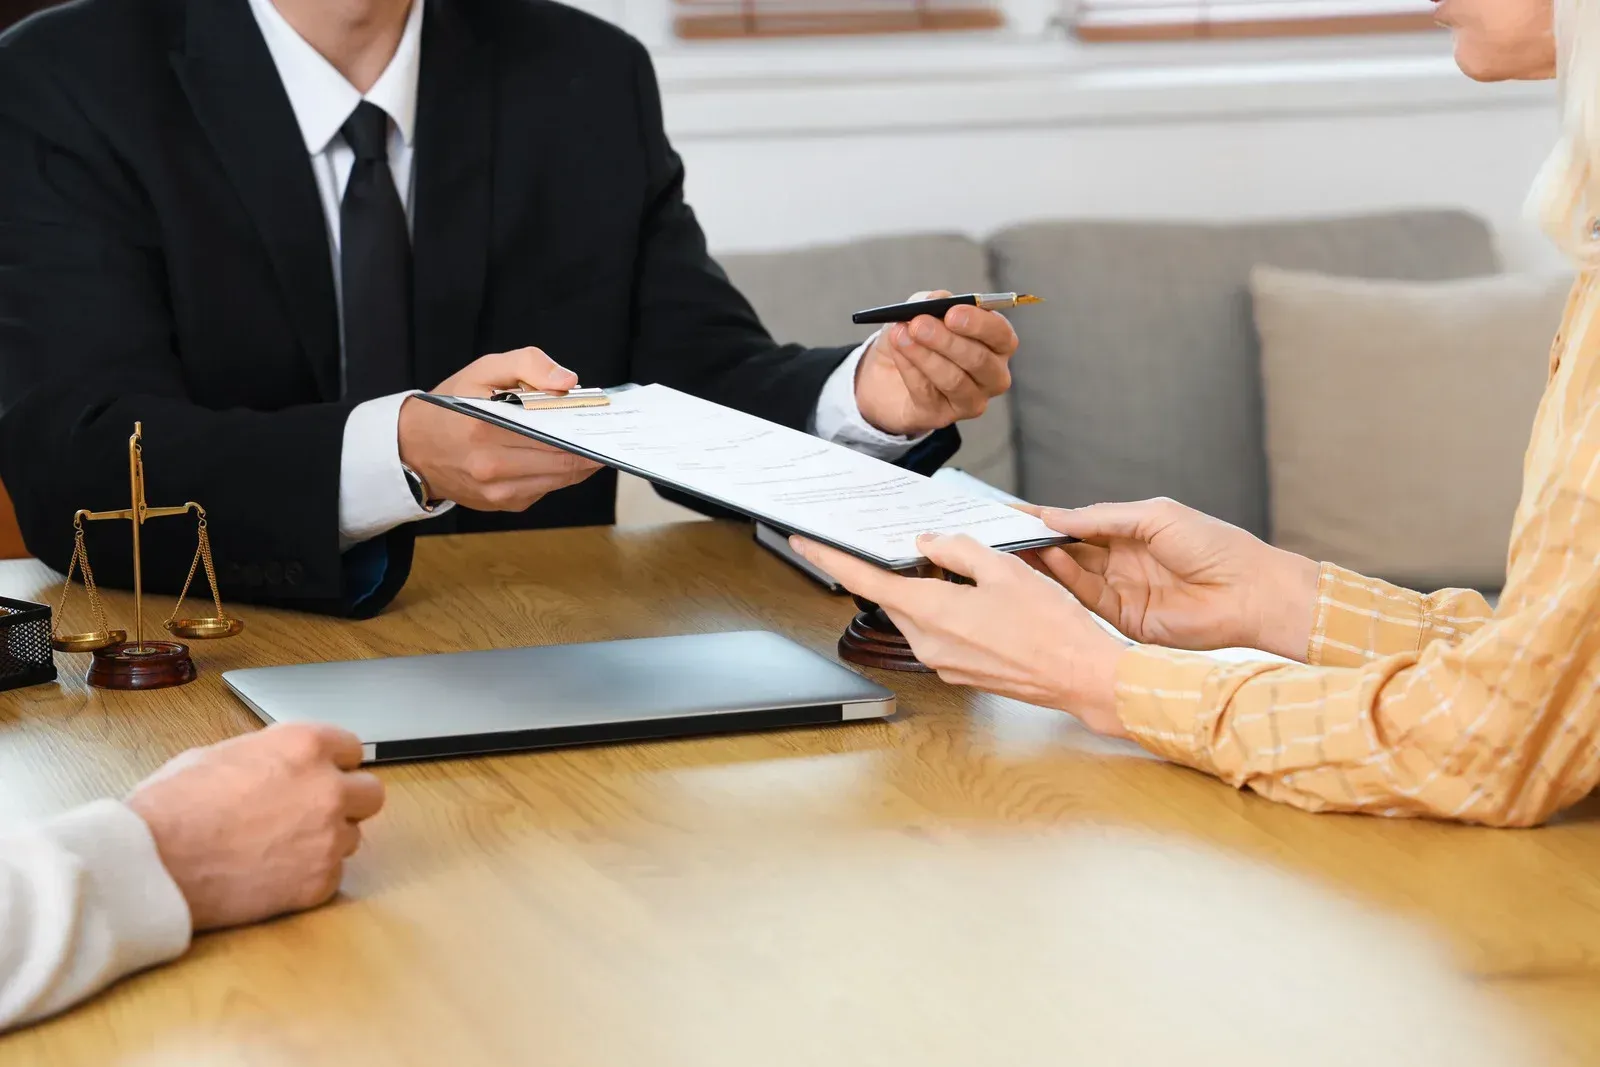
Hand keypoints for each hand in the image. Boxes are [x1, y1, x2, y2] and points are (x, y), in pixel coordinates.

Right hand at [125, 723, 385, 931]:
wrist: (151, 865)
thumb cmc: (171, 808)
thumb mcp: (217, 755)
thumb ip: (265, 757)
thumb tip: (275, 765)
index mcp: (304, 746)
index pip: (351, 749)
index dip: (332, 764)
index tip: (322, 775)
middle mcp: (327, 788)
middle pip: (369, 793)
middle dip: (345, 802)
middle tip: (311, 813)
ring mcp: (328, 837)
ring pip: (352, 837)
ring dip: (325, 841)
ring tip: (278, 848)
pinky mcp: (320, 882)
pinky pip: (332, 876)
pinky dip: (309, 877)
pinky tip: (272, 875)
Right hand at [398, 347, 603, 511]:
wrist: (412, 448)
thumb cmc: (451, 406)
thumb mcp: (483, 370)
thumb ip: (527, 365)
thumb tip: (568, 381)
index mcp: (486, 428)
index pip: (557, 435)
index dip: (586, 428)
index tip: (604, 419)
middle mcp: (492, 467)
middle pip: (566, 462)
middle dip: (589, 446)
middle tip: (604, 430)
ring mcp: (499, 491)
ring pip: (561, 479)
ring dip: (579, 461)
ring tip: (587, 440)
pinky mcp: (504, 504)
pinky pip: (546, 488)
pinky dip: (556, 472)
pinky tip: (555, 454)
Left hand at [790, 532, 1128, 735]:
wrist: (1082, 677)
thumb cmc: (1051, 628)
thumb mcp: (1005, 570)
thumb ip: (958, 550)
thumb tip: (930, 544)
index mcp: (931, 613)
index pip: (864, 580)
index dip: (829, 558)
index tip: (804, 542)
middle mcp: (928, 642)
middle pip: (894, 596)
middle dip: (900, 570)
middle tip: (920, 546)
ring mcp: (943, 662)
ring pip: (918, 614)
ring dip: (929, 591)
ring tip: (968, 574)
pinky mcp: (960, 671)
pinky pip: (939, 633)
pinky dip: (948, 611)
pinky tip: (980, 601)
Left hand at [854, 291, 1018, 436]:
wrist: (886, 372)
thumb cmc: (916, 336)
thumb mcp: (920, 310)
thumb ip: (932, 302)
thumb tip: (938, 301)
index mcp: (997, 344)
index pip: (1001, 335)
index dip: (979, 324)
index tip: (952, 313)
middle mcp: (992, 375)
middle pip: (980, 361)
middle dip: (947, 341)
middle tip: (919, 324)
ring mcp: (970, 400)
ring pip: (954, 380)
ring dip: (924, 355)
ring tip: (900, 335)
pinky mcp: (942, 416)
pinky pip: (927, 393)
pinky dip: (909, 368)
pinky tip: (898, 351)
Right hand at [1019, 498, 1320, 660]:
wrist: (1249, 593)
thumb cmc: (1214, 545)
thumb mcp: (1155, 516)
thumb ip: (1103, 518)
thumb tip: (1058, 516)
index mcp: (1131, 531)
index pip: (1078, 522)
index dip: (1046, 517)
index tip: (1011, 512)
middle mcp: (1120, 560)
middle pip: (1067, 549)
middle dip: (1034, 539)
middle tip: (998, 530)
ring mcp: (1120, 589)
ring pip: (1070, 572)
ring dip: (1042, 558)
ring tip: (1011, 542)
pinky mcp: (1122, 617)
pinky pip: (1085, 595)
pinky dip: (1064, 578)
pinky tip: (1046, 559)